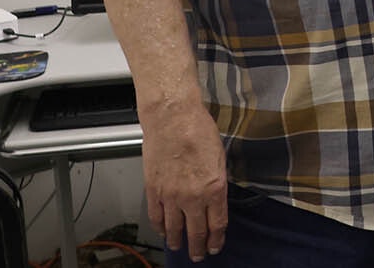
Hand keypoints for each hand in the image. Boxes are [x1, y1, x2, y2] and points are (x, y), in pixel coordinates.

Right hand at [140, 101, 227, 260]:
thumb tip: (216, 199)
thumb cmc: (199, 131)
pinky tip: (164, 232)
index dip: (216, 239)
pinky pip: (156, 216)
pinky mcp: (154, 190)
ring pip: (174, 228)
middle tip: (198, 256)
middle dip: (198, 247)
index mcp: (215, 188)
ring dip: (178, 241)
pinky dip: (160, 228)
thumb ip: (218, 183)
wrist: (173, 119)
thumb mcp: (220, 159)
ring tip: (180, 248)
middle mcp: (193, 196)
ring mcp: (171, 195)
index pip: (217, 224)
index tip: (215, 247)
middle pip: (196, 231)